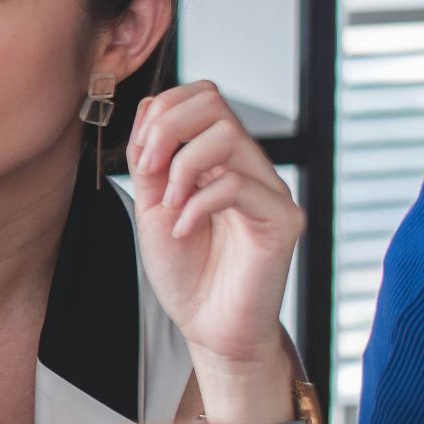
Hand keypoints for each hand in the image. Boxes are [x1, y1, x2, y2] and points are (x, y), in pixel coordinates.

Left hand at [125, 81, 301, 375]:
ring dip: (183, 166)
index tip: (140, 157)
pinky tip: (183, 231)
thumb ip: (151, 159)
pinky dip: (198, 204)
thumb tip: (150, 109)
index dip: (162, 112)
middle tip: (149, 171)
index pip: (200, 96)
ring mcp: (269, 189)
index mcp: (218, 158)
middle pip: (214, 100)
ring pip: (228, 135)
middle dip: (167, 128)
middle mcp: (248, 165)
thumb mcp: (152, 206)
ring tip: (169, 205)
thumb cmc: (186, 271)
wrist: (209, 327)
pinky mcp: (283, 220)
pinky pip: (239, 185)